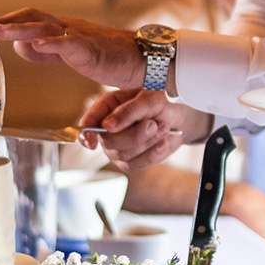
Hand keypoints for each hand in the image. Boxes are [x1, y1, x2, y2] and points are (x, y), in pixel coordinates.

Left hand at [0, 10, 143, 88]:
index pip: (27, 20)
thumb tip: (22, 47)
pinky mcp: (92, 50)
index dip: (3, 25)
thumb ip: (47, 51)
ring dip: (18, 29)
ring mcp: (79, 37)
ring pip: (45, 27)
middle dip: (3, 24)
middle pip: (31, 17)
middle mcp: (67, 28)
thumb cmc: (110, 58)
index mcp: (61, 30)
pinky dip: (50, 44)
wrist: (142, 60)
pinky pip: (69, 44)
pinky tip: (33, 46)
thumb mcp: (71, 55)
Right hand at [79, 88, 213, 173]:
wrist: (178, 117)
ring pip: (124, 154)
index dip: (86, 133)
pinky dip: (152, 154)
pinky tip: (163, 142)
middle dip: (134, 135)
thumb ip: (129, 110)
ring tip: (164, 127)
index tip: (92, 142)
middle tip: (154, 124)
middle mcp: (107, 129)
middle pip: (109, 141)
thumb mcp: (150, 99)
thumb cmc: (161, 103)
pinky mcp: (130, 162)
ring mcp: (117, 148)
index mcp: (107, 107)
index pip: (89, 122)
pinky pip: (136, 165)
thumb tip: (108, 126)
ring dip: (148, 142)